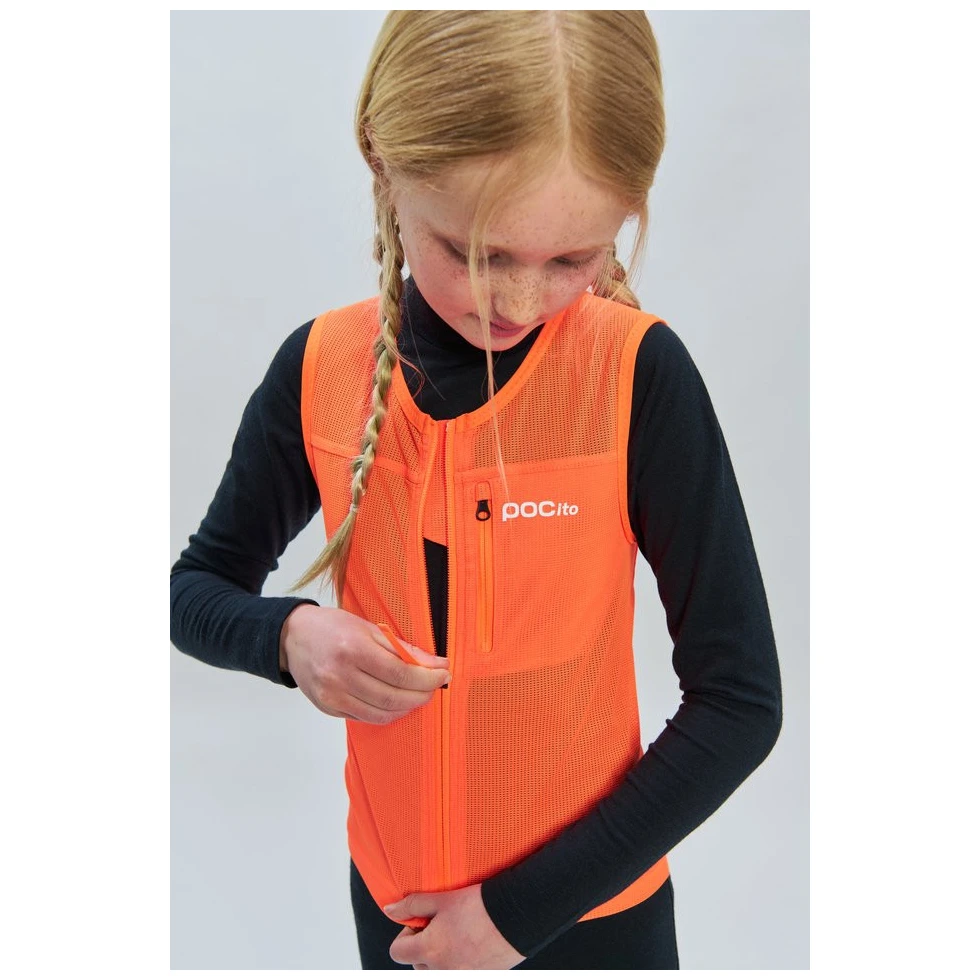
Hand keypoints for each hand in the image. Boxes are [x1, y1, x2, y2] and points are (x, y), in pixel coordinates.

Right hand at [280, 605, 449, 723]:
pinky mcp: (328, 708)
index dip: (428, 678)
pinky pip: (365, 718)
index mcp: (353, 650)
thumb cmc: (333, 627)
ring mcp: (332, 696)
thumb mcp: (369, 628)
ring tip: (418, 695)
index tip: (444, 674)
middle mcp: (340, 676)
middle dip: (422, 695)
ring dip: (407, 707)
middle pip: (393, 697)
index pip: (400, 674)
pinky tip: (396, 702)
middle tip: (435, 687)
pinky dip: (386, 713)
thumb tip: (435, 664)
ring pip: (381, 713)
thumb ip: (403, 648)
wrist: (293, 638)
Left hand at [383, 882, 525, 969]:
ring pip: (437, 971)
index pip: (397, 952)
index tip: (422, 922)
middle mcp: (442, 971)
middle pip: (417, 964)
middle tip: (442, 925)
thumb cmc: (480, 906)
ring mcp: (461, 977)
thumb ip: (412, 905)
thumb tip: (390, 910)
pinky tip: (472, 943)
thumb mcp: (442, 899)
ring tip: (458, 934)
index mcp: (430, 951)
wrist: (517, 916)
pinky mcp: (478, 978)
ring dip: (440, 956)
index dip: (406, 934)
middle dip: (424, 945)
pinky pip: (458, 973)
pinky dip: (459, 962)